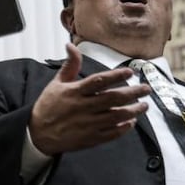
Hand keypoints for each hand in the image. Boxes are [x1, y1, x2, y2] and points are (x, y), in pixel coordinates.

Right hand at [29, 43, 150, 155]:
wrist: (38, 134)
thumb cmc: (48, 106)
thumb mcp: (56, 83)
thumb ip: (70, 65)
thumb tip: (71, 46)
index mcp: (74, 92)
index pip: (99, 81)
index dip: (115, 76)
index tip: (130, 73)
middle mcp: (82, 107)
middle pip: (112, 98)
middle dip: (133, 93)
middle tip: (146, 89)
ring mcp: (87, 124)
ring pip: (116, 116)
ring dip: (133, 110)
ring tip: (144, 105)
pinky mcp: (89, 138)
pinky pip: (111, 133)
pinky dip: (123, 128)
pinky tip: (131, 122)